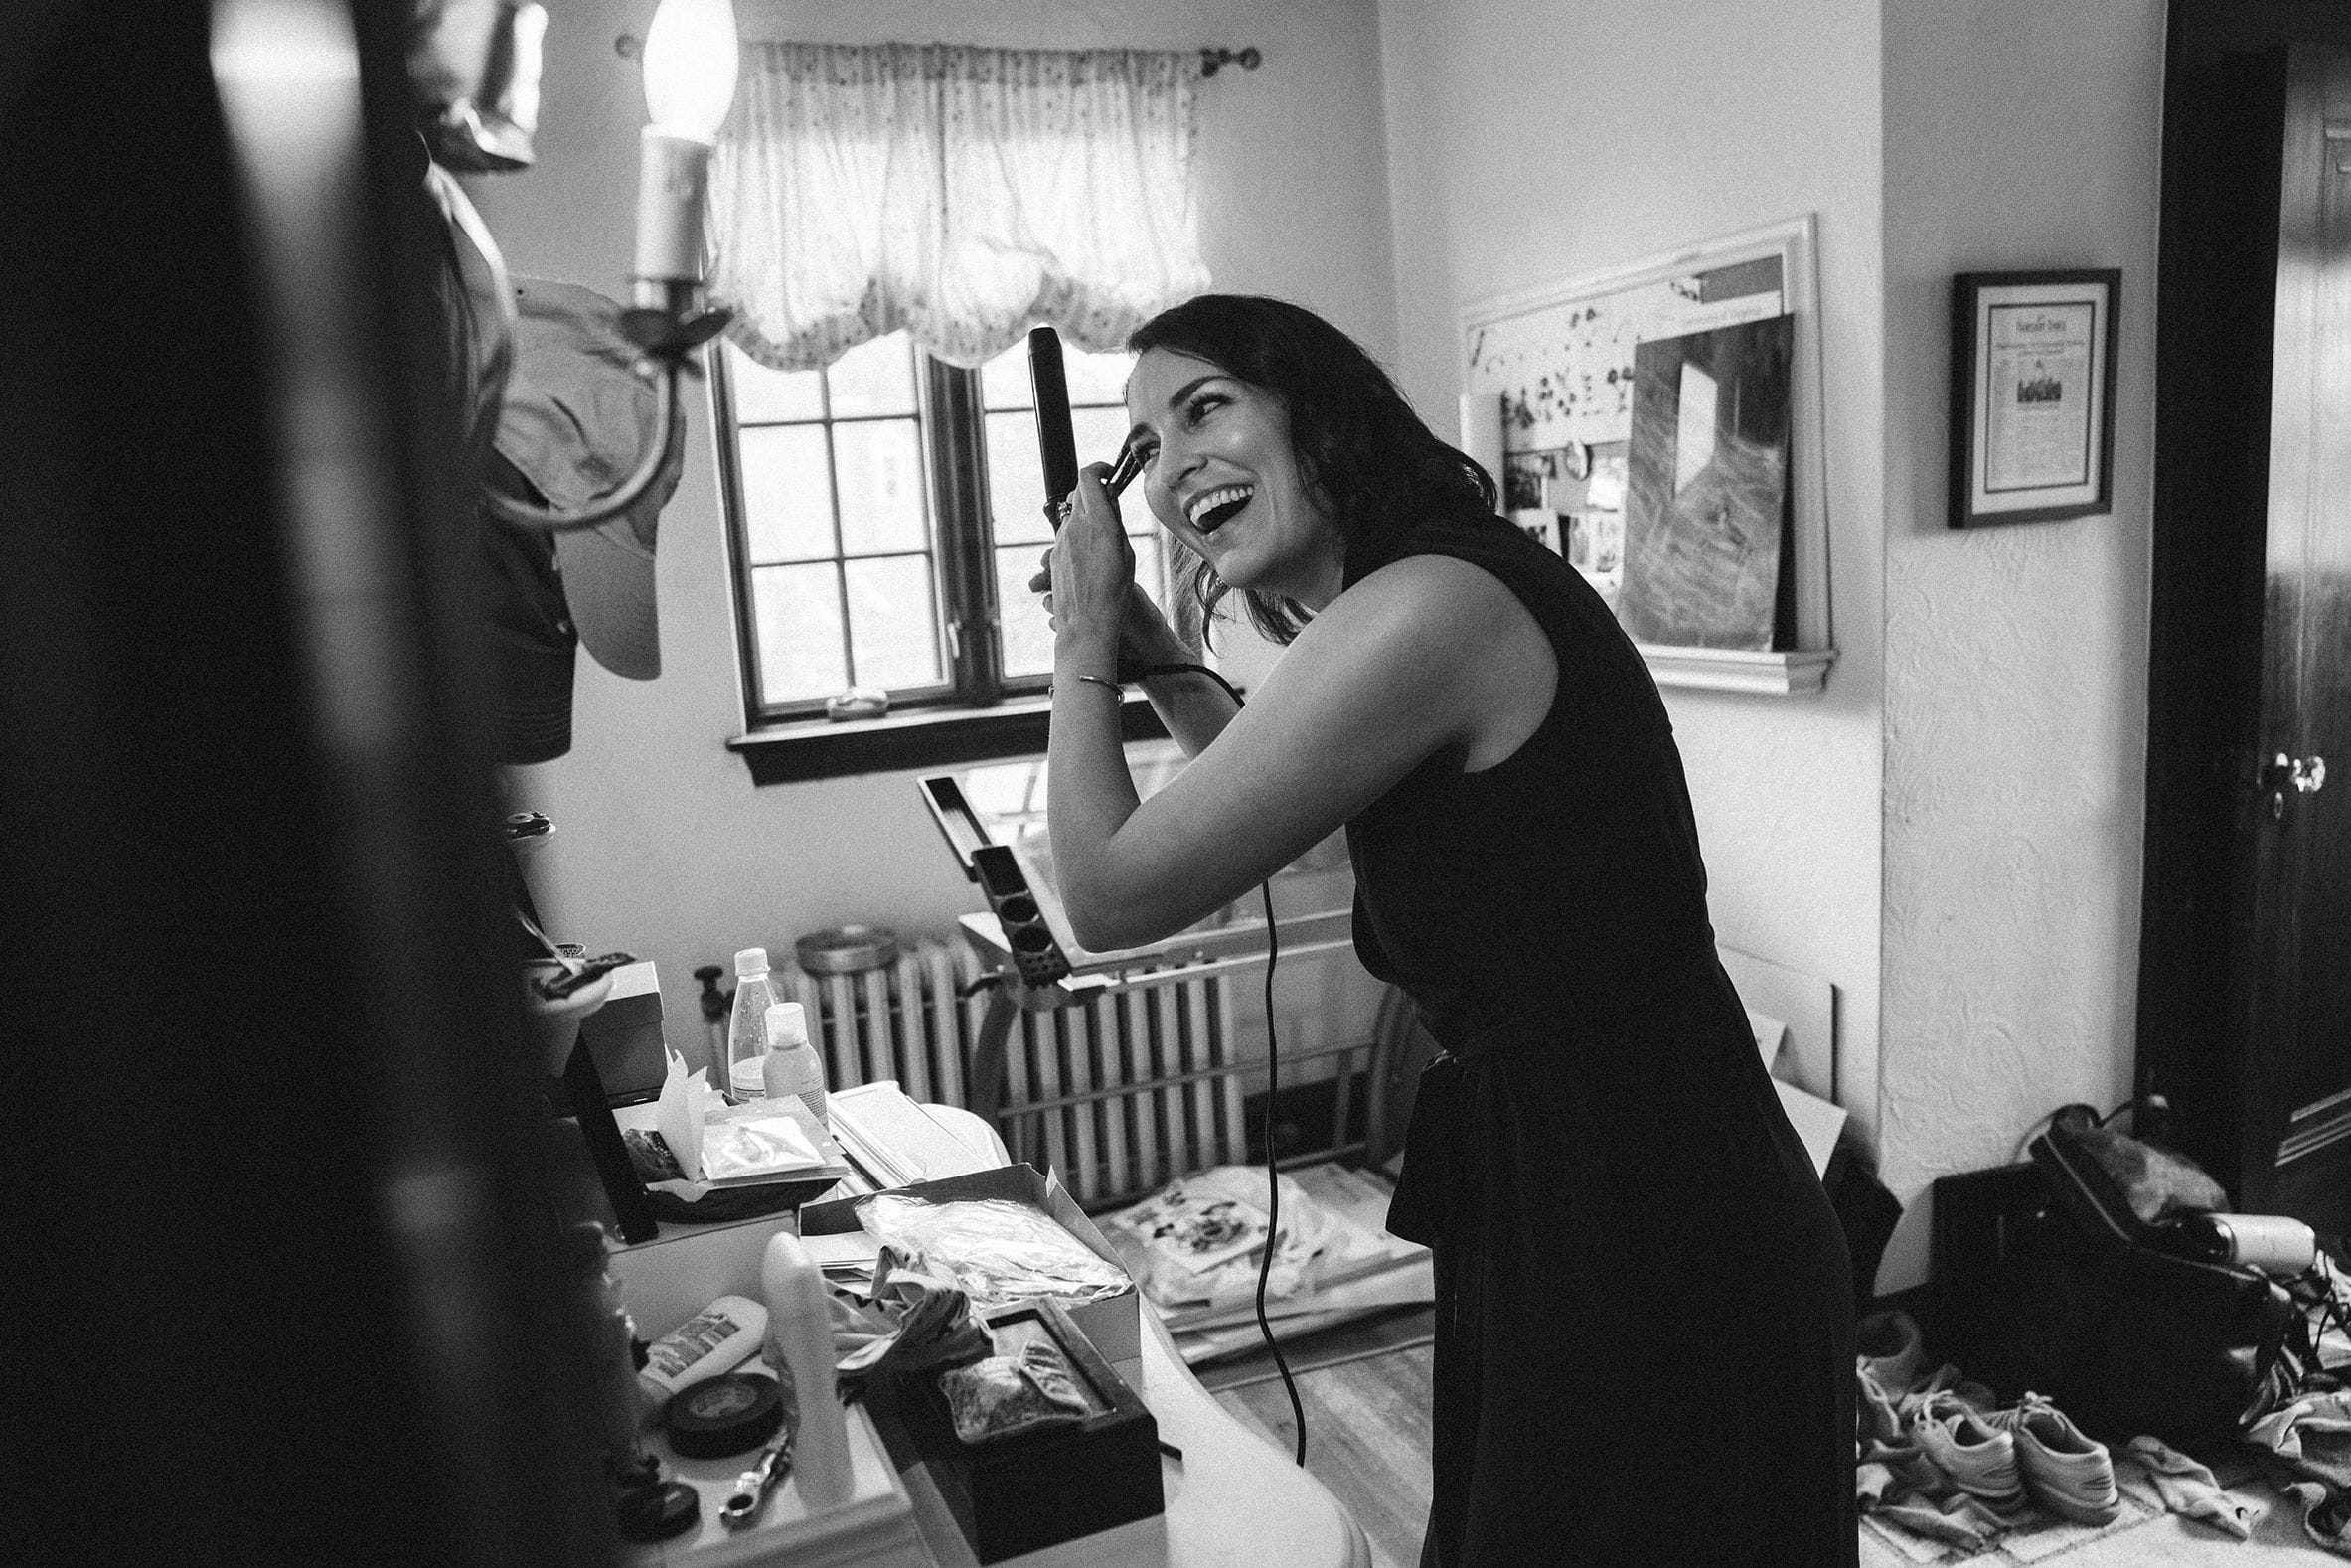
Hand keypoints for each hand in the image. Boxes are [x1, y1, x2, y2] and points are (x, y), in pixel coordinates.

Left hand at [1029, 469, 1191, 668]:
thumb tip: (1110, 499)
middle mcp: (1074, 527)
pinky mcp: (1054, 554)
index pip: (1087, 477)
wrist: (1087, 622)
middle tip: (1109, 504)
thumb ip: (1115, 521)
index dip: (1098, 469)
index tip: (1108, 473)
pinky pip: (1066, 534)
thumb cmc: (1112, 593)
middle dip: (1093, 491)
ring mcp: (1060, 540)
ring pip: (1071, 513)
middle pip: (1078, 491)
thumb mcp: (1125, 553)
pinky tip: (1090, 556)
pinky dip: (1077, 534)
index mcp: (1096, 522)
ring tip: (1102, 536)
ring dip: (1085, 514)